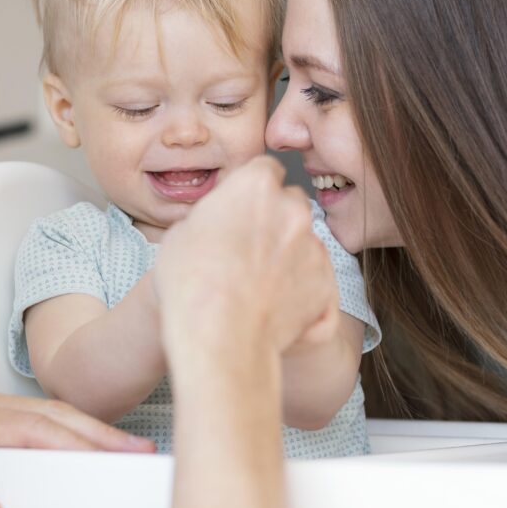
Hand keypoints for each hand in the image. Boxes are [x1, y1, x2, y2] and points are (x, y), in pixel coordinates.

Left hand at [0, 386, 154, 507]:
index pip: (38, 427)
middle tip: (138, 451)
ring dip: (83, 429)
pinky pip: (29, 416)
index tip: (118, 455)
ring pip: (44, 412)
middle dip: (98, 432)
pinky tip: (75, 441)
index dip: (82, 441)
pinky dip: (60, 427)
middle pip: (52, 413)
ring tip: (119, 449)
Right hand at [155, 155, 338, 358]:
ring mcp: (314, 247)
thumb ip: (211, 215)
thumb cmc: (191, 283)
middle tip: (247, 247)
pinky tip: (272, 304)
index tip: (241, 208)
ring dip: (287, 253)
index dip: (251, 190)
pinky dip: (299, 287)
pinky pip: (314, 278)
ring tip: (257, 282)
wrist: (219, 337)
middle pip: (290, 202)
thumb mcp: (180, 233)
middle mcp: (293, 209)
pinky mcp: (325, 284)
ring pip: (305, 241)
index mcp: (256, 185)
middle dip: (274, 218)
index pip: (264, 170)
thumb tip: (216, 221)